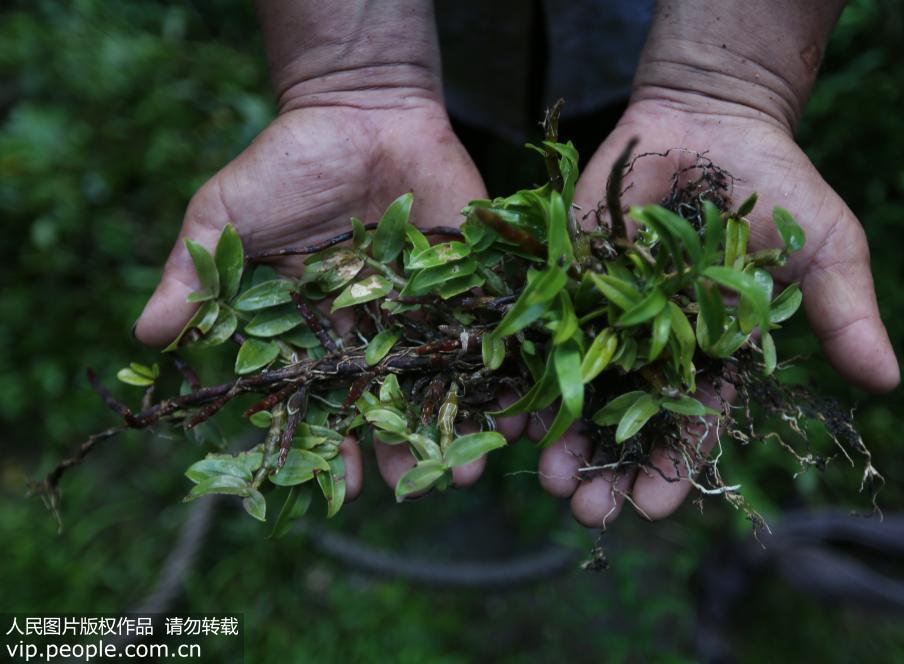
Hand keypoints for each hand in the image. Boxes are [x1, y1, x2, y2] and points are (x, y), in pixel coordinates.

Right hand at [134, 95, 488, 499]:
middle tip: (421, 487)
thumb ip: (193, 276)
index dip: (332, 446)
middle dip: (404, 449)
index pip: (322, 404)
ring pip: (444, 383)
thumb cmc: (285, 164)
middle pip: (391, 406)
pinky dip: (505, 370)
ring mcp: (426, 310)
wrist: (360, 108)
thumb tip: (143, 336)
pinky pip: (491, 333)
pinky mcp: (470, 281)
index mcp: (316, 333)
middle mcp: (374, 333)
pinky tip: (518, 410)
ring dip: (459, 426)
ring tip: (470, 469)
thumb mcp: (224, 217)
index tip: (342, 485)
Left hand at [534, 98, 899, 526]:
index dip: (671, 467)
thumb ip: (843, 314)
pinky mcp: (568, 273)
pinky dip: (523, 364)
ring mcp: (606, 311)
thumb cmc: (779, 187)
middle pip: (624, 419)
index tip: (651, 509)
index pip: (691, 424)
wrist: (713, 120)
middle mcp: (652, 345)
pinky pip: (541, 325)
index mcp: (712, 355)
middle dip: (604, 467)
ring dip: (559, 432)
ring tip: (544, 474)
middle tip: (584, 510)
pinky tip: (505, 407)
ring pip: (577, 384)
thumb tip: (887, 380)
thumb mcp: (825, 250)